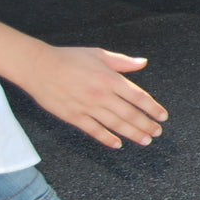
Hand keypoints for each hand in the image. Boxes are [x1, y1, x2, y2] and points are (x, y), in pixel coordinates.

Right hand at [19, 43, 166, 148]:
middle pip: (130, 114)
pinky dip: (107, 139)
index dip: (153, 108)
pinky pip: (94, 131)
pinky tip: (118, 144)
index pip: (138, 97)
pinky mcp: (73, 116)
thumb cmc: (68, 58)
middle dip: (147, 125)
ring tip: (145, 141)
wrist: (37, 66)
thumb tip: (143, 63)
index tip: (162, 116)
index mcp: (110, 79)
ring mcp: (87, 107)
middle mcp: (102, 95)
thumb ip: (123, 62)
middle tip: (157, 132)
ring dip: (133, 134)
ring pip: (116, 124)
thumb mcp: (98, 54)